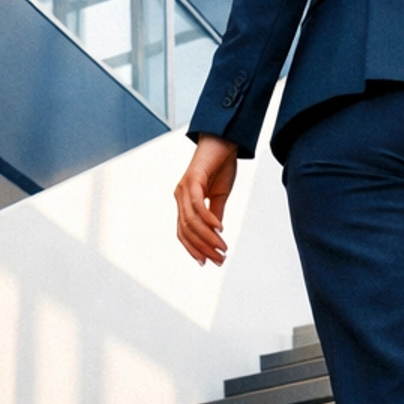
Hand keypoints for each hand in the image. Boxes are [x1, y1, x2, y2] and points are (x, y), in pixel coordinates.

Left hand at [175, 136, 238, 266]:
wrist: (223, 141)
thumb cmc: (221, 165)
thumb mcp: (219, 196)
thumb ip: (215, 214)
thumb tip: (215, 233)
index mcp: (184, 201)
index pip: (184, 232)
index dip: (194, 249)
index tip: (208, 262)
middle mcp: (180, 196)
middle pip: (186, 231)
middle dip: (203, 248)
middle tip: (219, 259)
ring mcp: (183, 188)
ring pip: (191, 222)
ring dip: (207, 238)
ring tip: (222, 248)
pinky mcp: (192, 180)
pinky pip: (197, 205)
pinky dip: (208, 220)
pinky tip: (219, 229)